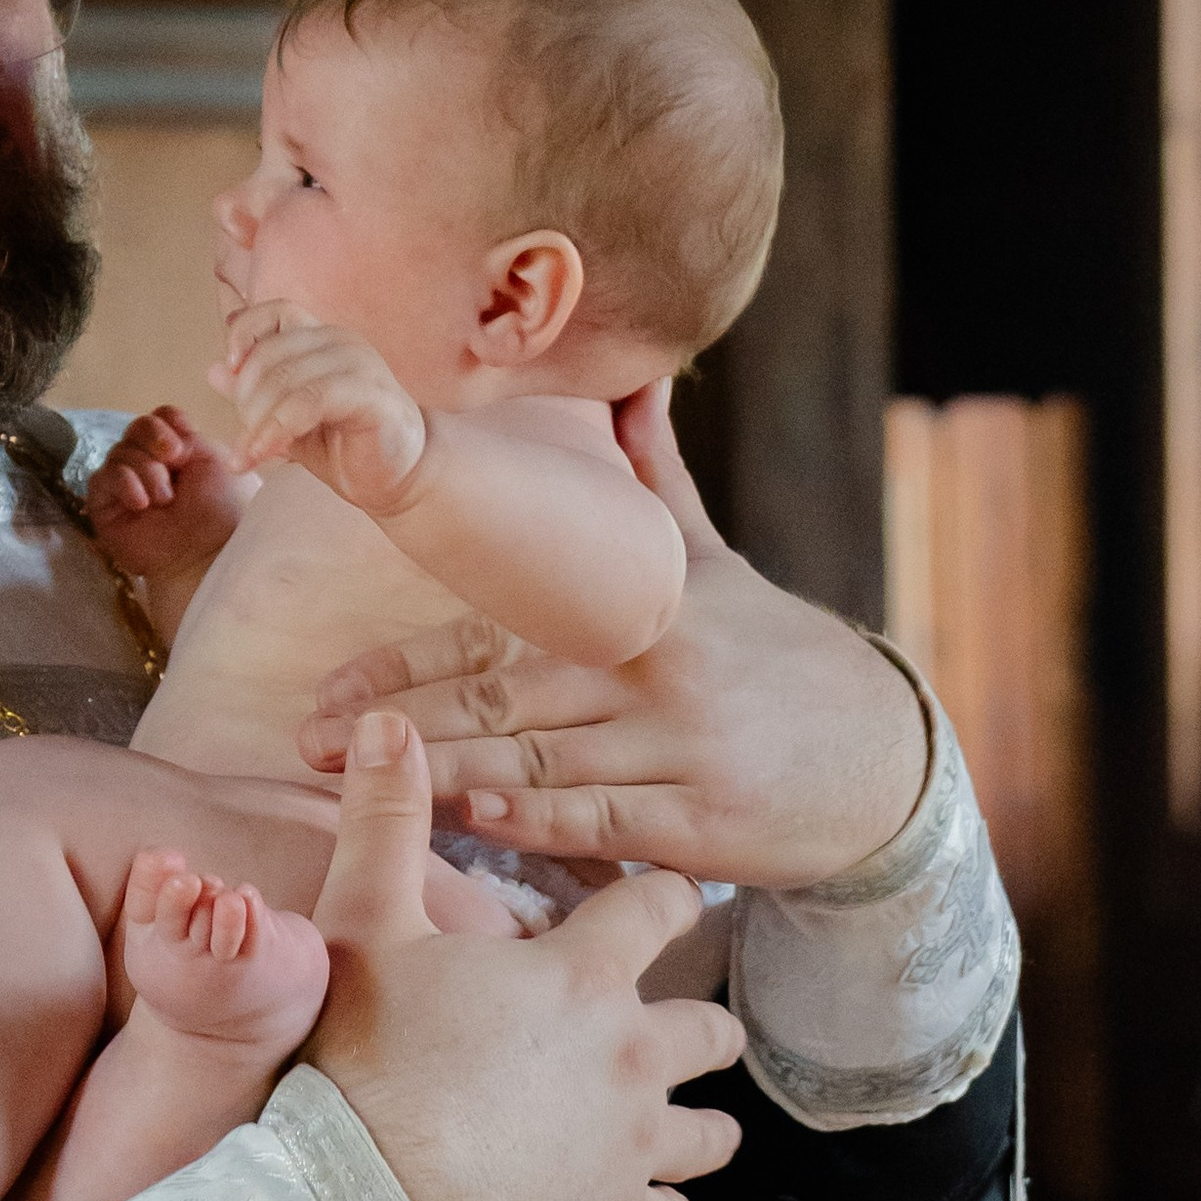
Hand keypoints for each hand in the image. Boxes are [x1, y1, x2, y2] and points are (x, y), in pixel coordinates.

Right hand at [85, 404, 251, 578]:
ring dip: (146, 469)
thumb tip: (160, 434)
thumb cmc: (221, 509)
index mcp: (178, 453)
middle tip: (175, 460)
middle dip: (155, 439)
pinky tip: (142, 504)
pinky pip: (102, 478)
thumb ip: (184, 435)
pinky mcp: (105, 508)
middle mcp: (150, 466)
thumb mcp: (213, 459)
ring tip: (165, 498)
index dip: (167, 422)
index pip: (158, 418)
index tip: (184, 439)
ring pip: (120, 451)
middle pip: (135, 428)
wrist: (208, 552)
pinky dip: (124, 483)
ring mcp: (126, 487)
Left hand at [217, 303, 427, 512]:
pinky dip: (277, 430)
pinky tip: (263, 455)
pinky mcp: (371, 395)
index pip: (275, 311)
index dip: (244, 333)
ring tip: (251, 454)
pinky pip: (310, 402)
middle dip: (246, 399)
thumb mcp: (288, 419)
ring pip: (286, 378)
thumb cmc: (346, 446)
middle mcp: (341, 342)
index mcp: (322, 339)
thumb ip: (255, 394)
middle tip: (246, 438)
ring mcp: (360, 364)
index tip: (231, 368)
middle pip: (271, 352)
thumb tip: (214, 370)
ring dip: (258, 422)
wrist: (399, 479)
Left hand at [298, 382, 929, 890]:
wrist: (888, 756)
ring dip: (447, 773)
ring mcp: (678, 746)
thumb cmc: (780, 657)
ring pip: (539, 760)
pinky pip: (606, 819)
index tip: (328, 689)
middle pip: (501, 697)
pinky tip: (478, 817)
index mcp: (637, 607)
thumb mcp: (718, 564)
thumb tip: (633, 380)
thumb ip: (655, 483)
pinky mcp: (705, 818)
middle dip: (400, 722)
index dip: (407, 661)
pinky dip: (539, 820)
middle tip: (311, 745)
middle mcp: (650, 670)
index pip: (499, 631)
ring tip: (363, 788)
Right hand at [306, 711, 744, 1200]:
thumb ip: (385, 823)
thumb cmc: (358, 1060)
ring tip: (665, 1125)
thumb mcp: (364, 927)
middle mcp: (631, 1057)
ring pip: (709, 1133)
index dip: (665, 897)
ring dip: (692, 1123)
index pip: (663, 908)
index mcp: (583, 975)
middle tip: (662, 1028)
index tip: (662, 901)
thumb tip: (387, 724)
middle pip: (709, 1027)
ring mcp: (631, 1147)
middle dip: (695, 1024)